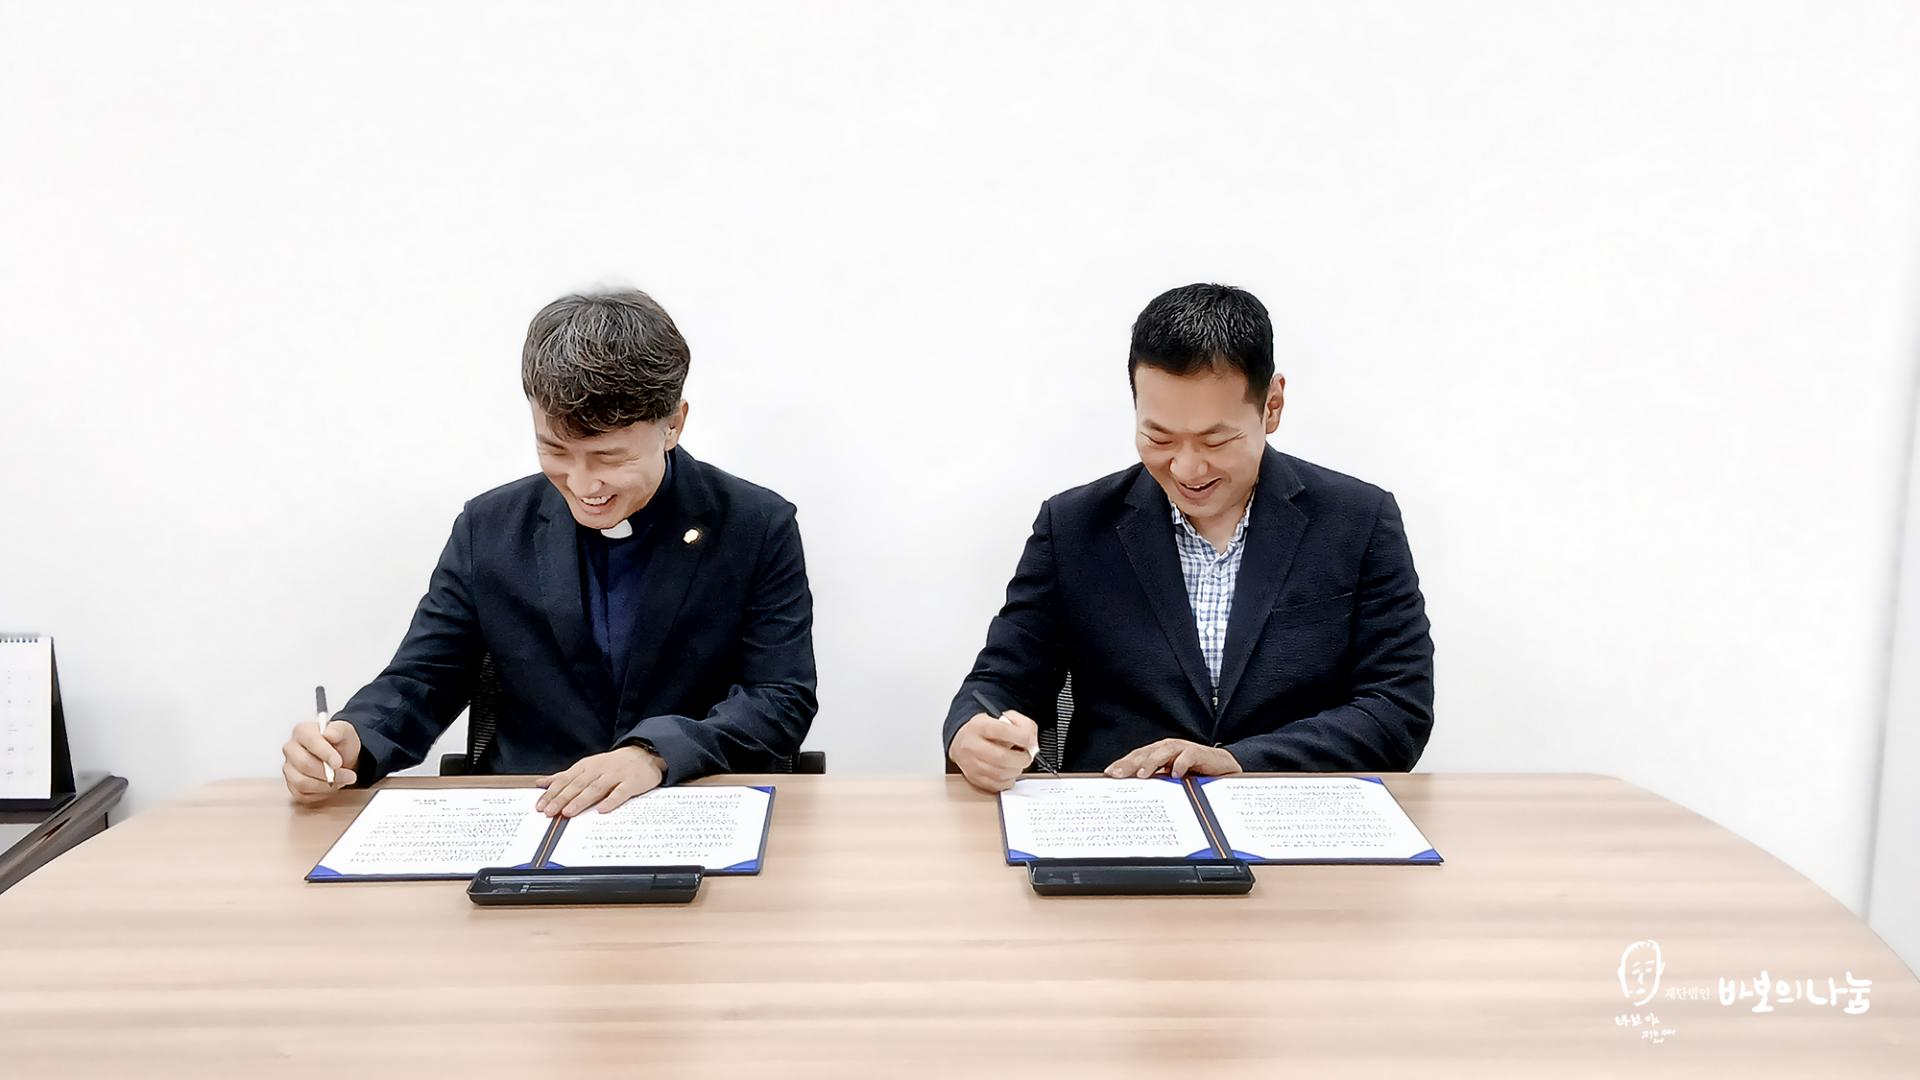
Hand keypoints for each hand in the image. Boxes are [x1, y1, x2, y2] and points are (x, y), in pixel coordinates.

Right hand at [282, 719, 361, 804]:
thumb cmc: (339, 743)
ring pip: (302, 783)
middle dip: (329, 773)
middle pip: (304, 764)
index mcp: (302, 731)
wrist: (341, 758)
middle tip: (349, 775)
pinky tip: (331, 786)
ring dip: (326, 786)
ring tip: (342, 780)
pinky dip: (321, 794)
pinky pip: (303, 795)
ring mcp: (289, 768)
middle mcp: (291, 749)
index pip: (310, 741)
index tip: (338, 762)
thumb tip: (329, 734)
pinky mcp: (291, 785)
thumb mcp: (345, 731)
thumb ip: (338, 730)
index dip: (325, 753)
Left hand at [536, 745, 664, 816]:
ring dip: (581, 800)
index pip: (565, 779)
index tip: (540, 806)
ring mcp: (616, 775)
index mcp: (586, 766)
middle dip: (562, 798)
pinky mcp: (632, 782)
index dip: (552, 793)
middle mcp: (599, 769)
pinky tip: (602, 810)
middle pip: (578, 785)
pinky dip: (611, 801)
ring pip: (596, 788)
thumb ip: (564, 776)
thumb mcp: (587, 767)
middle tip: (549, 812)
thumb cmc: (612, 765)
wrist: (644, 755)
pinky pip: (620, 792)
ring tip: (569, 812)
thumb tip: (541, 783)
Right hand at [949, 710, 1039, 792]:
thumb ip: (1023, 725)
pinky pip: (998, 785)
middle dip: (1022, 758)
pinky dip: (1008, 780)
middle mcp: (972, 745)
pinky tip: (1008, 771)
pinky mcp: (974, 779)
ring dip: (1016, 769)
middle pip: (1002, 758)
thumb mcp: (1004, 718)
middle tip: (1026, 755)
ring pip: (1001, 774)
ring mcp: (971, 764)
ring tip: (1016, 762)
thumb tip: (1032, 742)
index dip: (1022, 737)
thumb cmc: (987, 730)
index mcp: (980, 726)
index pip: (1003, 731)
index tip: (1029, 740)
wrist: (964, 741)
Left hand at [1105, 739, 1241, 779]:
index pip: (1137, 757)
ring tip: (1142, 774)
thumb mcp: (1172, 780)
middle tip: (1117, 774)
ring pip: (1164, 751)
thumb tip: (1135, 794)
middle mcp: (1169, 748)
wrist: (1223, 767)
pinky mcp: (1199, 753)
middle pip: (1146, 753)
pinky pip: (1188, 756)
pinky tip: (1175, 774)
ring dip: (1152, 762)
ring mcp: (1184, 749)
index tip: (1109, 773)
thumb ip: (1157, 782)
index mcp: (1159, 754)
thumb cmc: (1195, 774)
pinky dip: (1180, 763)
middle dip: (1130, 763)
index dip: (1123, 764)